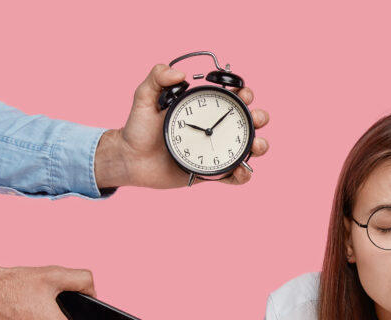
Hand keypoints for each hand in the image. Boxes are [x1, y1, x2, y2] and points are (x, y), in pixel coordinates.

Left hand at [93, 65, 269, 188]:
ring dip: (260, 145)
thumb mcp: (143, 98)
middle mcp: (213, 129)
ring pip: (247, 148)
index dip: (244, 94)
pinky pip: (233, 176)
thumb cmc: (137, 129)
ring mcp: (215, 151)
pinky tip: (242, 170)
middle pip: (247, 122)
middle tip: (256, 119)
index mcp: (203, 109)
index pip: (231, 99)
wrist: (130, 160)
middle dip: (259, 118)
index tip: (243, 94)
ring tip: (257, 145)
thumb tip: (180, 73)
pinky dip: (243, 174)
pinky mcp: (211, 173)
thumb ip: (156, 78)